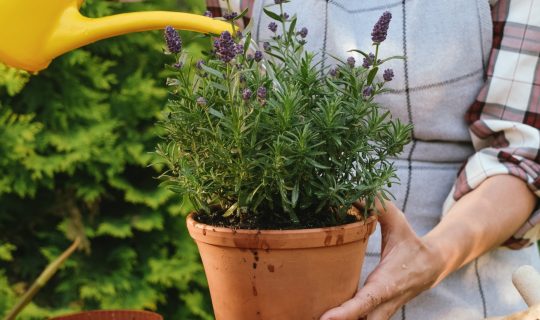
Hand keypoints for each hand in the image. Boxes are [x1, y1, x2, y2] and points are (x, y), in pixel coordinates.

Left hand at [320, 201, 445, 319]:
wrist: (434, 265)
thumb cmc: (410, 241)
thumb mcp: (397, 221)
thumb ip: (378, 206)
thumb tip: (355, 192)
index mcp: (387, 282)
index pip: (365, 301)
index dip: (345, 312)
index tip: (325, 319)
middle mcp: (384, 302)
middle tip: (312, 318)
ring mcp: (382, 312)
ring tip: (312, 317)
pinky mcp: (378, 313)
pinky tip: (327, 318)